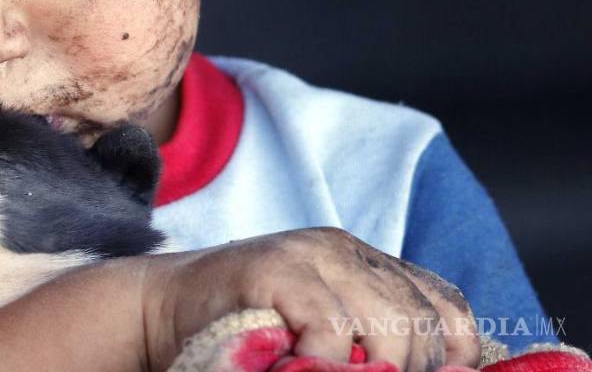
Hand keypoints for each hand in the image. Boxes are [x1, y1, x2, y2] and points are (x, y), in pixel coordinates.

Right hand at [138, 227, 480, 371]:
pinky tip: (293, 367)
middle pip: (426, 323)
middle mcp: (344, 250)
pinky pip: (333, 328)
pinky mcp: (276, 266)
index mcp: (364, 263)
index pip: (447, 309)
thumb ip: (369, 346)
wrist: (158, 312)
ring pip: (392, 328)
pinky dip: (323, 364)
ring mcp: (310, 253)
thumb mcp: (318, 337)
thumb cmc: (240, 338)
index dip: (450, 358)